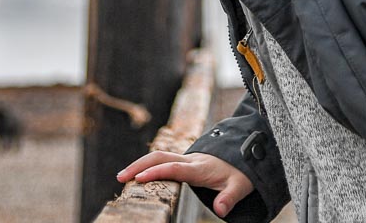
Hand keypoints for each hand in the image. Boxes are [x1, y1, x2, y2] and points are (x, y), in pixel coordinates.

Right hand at [116, 150, 253, 217]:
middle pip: (160, 157)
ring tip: (122, 176)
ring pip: (158, 155)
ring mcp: (186, 159)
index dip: (156, 172)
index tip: (139, 179)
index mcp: (200, 168)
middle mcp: (190, 160)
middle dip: (139, 165)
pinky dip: (147, 164)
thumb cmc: (240, 174)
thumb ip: (229, 198)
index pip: (174, 168)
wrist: (244, 156)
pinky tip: (136, 174)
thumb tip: (220, 211)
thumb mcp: (240, 187)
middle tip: (120, 177)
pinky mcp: (184, 161)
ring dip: (139, 163)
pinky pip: (162, 159)